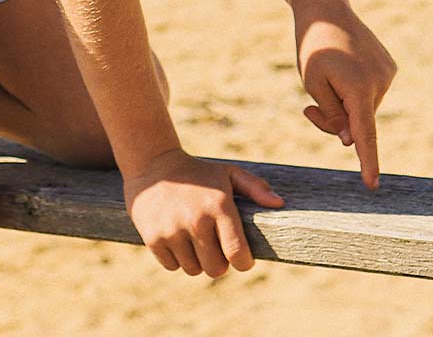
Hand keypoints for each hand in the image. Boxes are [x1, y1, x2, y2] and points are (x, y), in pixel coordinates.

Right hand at [122, 147, 283, 276]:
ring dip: (195, 259)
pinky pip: (172, 266)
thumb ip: (255, 187)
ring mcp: (173, 229)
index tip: (239, 257)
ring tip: (191, 237)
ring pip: (193, 270)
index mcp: (219, 205)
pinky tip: (174, 235)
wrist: (152, 163)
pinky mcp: (153, 237)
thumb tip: (279, 204)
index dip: (242, 262)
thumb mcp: (227, 173)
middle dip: (218, 261)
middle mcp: (196, 219)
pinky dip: (174, 257)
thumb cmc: (198, 173)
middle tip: (212, 244)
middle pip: (216, 269)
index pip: (238, 256)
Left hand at [294, 0, 396, 189]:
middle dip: (335, 122)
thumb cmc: (314, 46)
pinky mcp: (389, 67)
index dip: (367, 161)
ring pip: (364, 108)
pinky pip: (369, 93)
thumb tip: (351, 141)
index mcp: (359, 88)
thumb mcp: (313, 83)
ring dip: (344, 104)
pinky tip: (343, 67)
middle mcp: (380, 82)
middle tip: (307, 109)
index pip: (365, 134)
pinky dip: (355, 91)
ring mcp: (388, 73)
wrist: (326, 8)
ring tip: (328, 76)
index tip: (372, 184)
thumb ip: (332, 114)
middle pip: (358, 122)